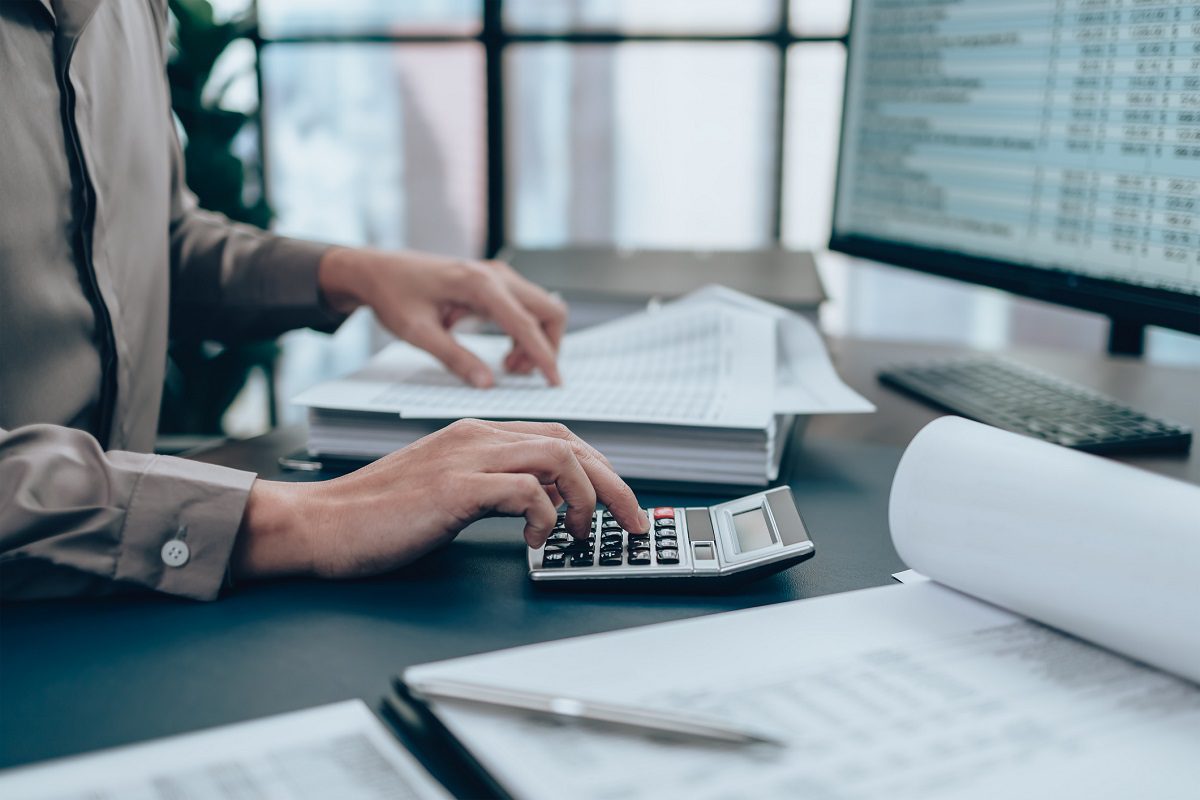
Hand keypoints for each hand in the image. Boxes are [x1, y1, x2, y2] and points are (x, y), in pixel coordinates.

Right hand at [231, 420, 648, 580]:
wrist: (318, 524)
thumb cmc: (374, 517)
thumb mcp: (442, 490)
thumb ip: (486, 487)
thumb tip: (535, 507)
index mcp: (473, 434)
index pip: (558, 436)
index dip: (597, 468)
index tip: (616, 502)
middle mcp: (475, 436)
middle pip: (572, 443)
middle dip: (613, 483)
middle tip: (632, 521)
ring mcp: (465, 458)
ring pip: (560, 457)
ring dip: (587, 498)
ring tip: (582, 534)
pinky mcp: (455, 488)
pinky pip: (528, 490)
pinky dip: (547, 516)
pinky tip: (537, 541)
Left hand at [318, 247, 567, 387]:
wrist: (378, 270)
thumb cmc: (393, 295)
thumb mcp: (418, 333)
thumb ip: (454, 358)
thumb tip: (486, 384)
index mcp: (479, 284)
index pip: (526, 323)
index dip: (544, 355)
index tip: (555, 382)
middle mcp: (495, 275)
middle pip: (548, 310)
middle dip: (546, 346)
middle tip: (519, 375)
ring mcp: (497, 276)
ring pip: (541, 310)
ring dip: (535, 341)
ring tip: (508, 367)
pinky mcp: (493, 283)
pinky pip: (525, 309)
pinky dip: (524, 333)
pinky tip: (503, 353)